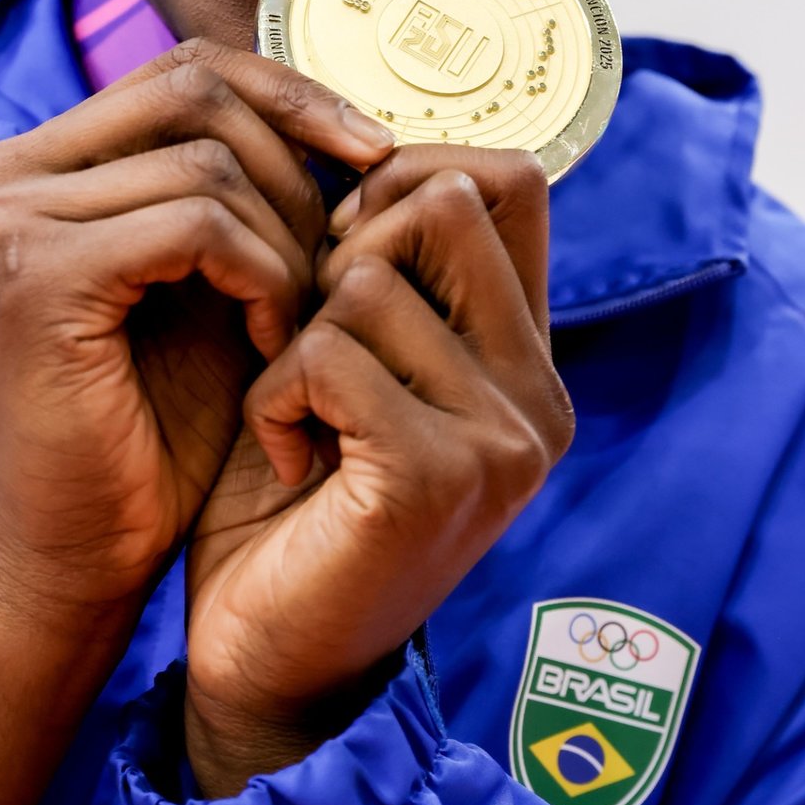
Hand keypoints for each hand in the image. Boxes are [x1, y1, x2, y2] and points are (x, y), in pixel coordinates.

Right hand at [0, 40, 394, 636]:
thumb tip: (339, 102)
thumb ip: (236, 187)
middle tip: (341, 258)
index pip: (181, 71)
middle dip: (297, 167)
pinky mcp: (35, 274)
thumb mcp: (203, 283)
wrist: (79, 566)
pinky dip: (262, 279)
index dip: (288, 96)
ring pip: (209, 161)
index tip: (374, 153)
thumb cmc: (155, 434)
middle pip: (196, 92)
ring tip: (298, 325)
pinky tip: (270, 347)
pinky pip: (200, 223)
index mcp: (23, 166)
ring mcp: (2, 218)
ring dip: (287, 242)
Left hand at [183, 147, 574, 794]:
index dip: (403, 176)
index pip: (510, 176)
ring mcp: (503, 437)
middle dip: (343, 244)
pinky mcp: (440, 476)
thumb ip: (377, 263)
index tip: (336, 249)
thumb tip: (360, 139)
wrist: (265, 665)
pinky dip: (277, 395)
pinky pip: (331, 353)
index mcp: (527, 354)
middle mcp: (540, 391)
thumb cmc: (287, 499)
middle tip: (307, 337)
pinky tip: (286, 458)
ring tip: (297, 418)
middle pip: (448, 197)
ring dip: (294, 336)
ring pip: (369, 276)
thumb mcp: (343, 356)